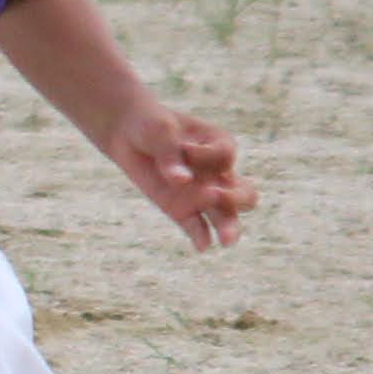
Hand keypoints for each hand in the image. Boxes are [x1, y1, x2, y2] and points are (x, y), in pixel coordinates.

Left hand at [102, 96, 253, 248]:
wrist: (127, 134)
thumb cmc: (151, 126)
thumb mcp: (159, 131)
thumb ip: (171, 154)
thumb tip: (181, 181)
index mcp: (220, 145)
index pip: (226, 155)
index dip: (205, 155)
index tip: (183, 147)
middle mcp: (217, 173)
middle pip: (245, 193)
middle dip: (236, 198)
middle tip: (214, 195)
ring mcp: (201, 194)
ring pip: (227, 216)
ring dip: (228, 226)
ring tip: (225, 239)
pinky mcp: (180, 209)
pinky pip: (196, 227)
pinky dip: (201, 237)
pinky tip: (202, 246)